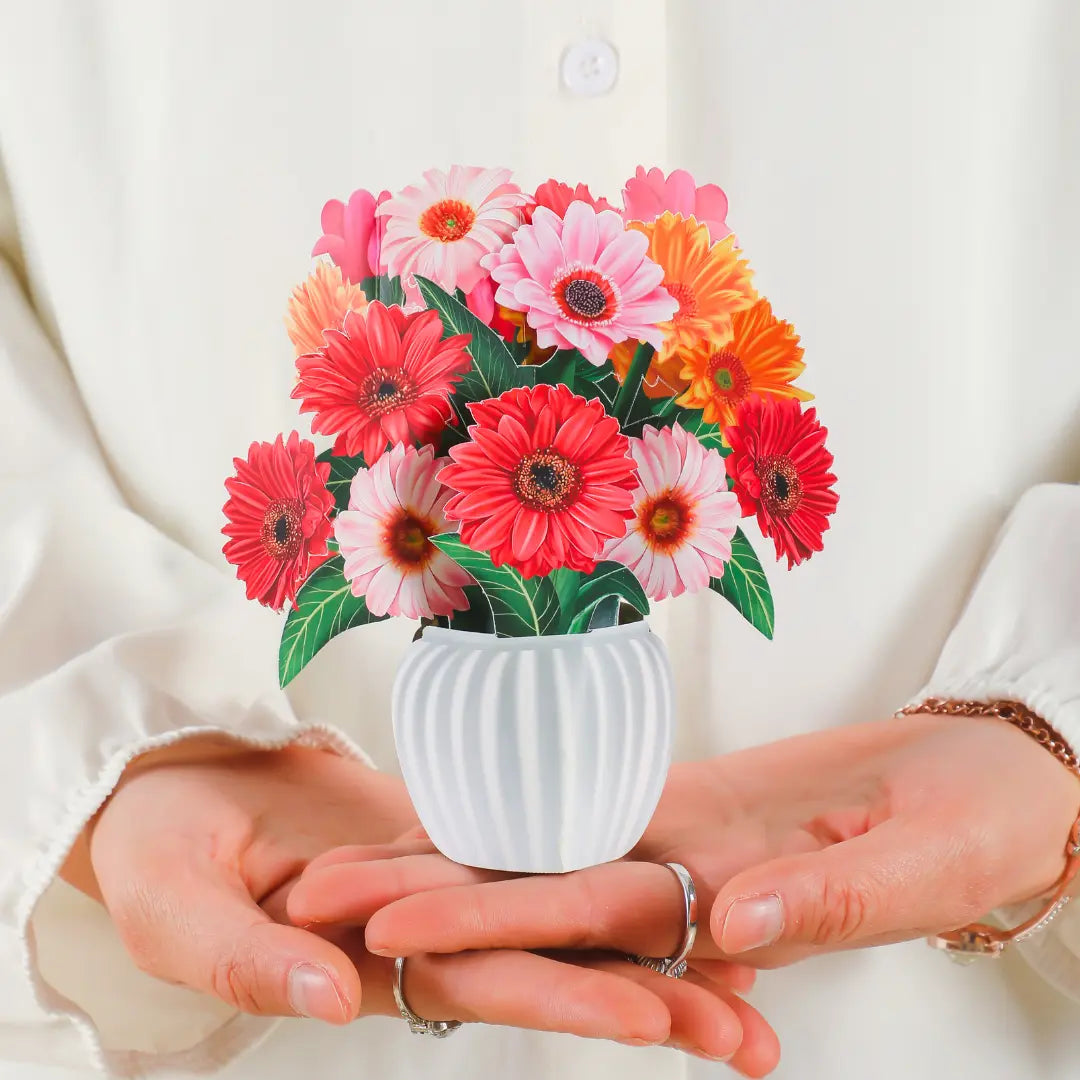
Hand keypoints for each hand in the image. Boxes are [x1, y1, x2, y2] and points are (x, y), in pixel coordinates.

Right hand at [67, 740, 741, 1048]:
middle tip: (754, 1033)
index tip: (661, 1021)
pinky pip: (524, 846)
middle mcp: (424, 932)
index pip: (488, 985)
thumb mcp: (175, 912)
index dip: (570, 1001)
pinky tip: (659, 876)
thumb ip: (246, 958)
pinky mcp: (444, 832)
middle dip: (652, 1000)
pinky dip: (588, 865)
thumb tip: (327, 994)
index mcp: (368, 963)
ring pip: (554, 912)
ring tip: (744, 972)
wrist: (167, 783)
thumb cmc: (153, 852)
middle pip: (551, 964)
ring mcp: (442, 880)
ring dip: (643, 943)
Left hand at [291, 713, 1077, 1067]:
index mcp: (731, 914)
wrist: (992, 783)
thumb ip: (827, 901)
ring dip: (459, 851)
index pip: (587, 925)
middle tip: (314, 895)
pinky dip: (533, 802)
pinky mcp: (698, 798)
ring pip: (555, 848)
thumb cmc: (977, 833)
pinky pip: (600, 802)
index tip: (390, 931)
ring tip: (359, 853)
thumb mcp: (918, 870)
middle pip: (538, 893)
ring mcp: (686, 840)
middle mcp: (688, 885)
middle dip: (427, 895)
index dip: (489, 924)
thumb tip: (730, 927)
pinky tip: (471, 800)